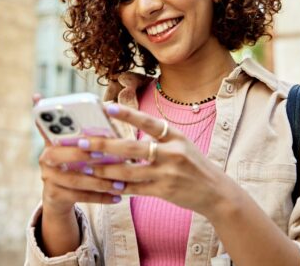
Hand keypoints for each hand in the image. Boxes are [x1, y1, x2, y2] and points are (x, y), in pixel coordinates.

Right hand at [33, 94, 123, 216]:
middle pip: (58, 155)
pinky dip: (100, 197)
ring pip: (74, 179)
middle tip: (103, 155)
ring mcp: (48, 178)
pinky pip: (79, 197)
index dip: (53, 123)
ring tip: (120, 183)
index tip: (71, 122)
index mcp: (51, 140)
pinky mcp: (54, 195)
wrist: (59, 196)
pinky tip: (117, 197)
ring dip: (99, 182)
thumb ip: (87, 132)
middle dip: (81, 155)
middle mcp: (45, 158)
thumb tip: (110, 107)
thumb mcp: (76, 146)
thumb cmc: (75, 163)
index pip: (46, 126)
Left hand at [79, 103, 235, 217]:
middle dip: (104, 145)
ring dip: (105, 169)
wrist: (217, 192)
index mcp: (176, 136)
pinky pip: (135, 189)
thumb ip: (158, 138)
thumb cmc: (193, 165)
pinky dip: (118, 187)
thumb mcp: (182, 144)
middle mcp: (172, 153)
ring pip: (129, 171)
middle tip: (81, 142)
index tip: (108, 108)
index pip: (149, 122)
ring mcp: (168, 173)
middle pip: (132, 148)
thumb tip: (125, 134)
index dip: (128, 115)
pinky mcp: (164, 191)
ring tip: (86, 166)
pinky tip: (103, 184)